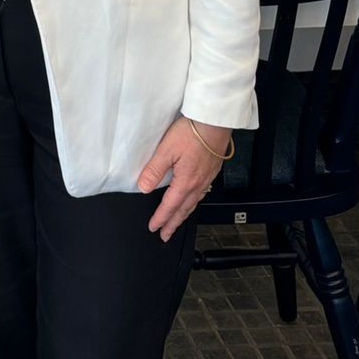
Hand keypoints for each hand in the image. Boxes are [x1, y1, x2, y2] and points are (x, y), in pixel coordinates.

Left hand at [136, 115, 229, 242]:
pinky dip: (193, 203)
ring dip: (183, 215)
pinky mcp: (211, 171)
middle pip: (183, 210)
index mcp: (185, 182)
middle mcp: (198, 184)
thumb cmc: (191, 134)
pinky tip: (192, 200)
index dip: (161, 218)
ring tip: (177, 222)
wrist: (214, 124)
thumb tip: (143, 187)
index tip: (154, 228)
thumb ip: (154, 170)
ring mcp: (206, 179)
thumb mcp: (166, 150)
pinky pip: (201, 194)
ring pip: (193, 203)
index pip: (170, 206)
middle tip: (166, 235)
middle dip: (173, 224)